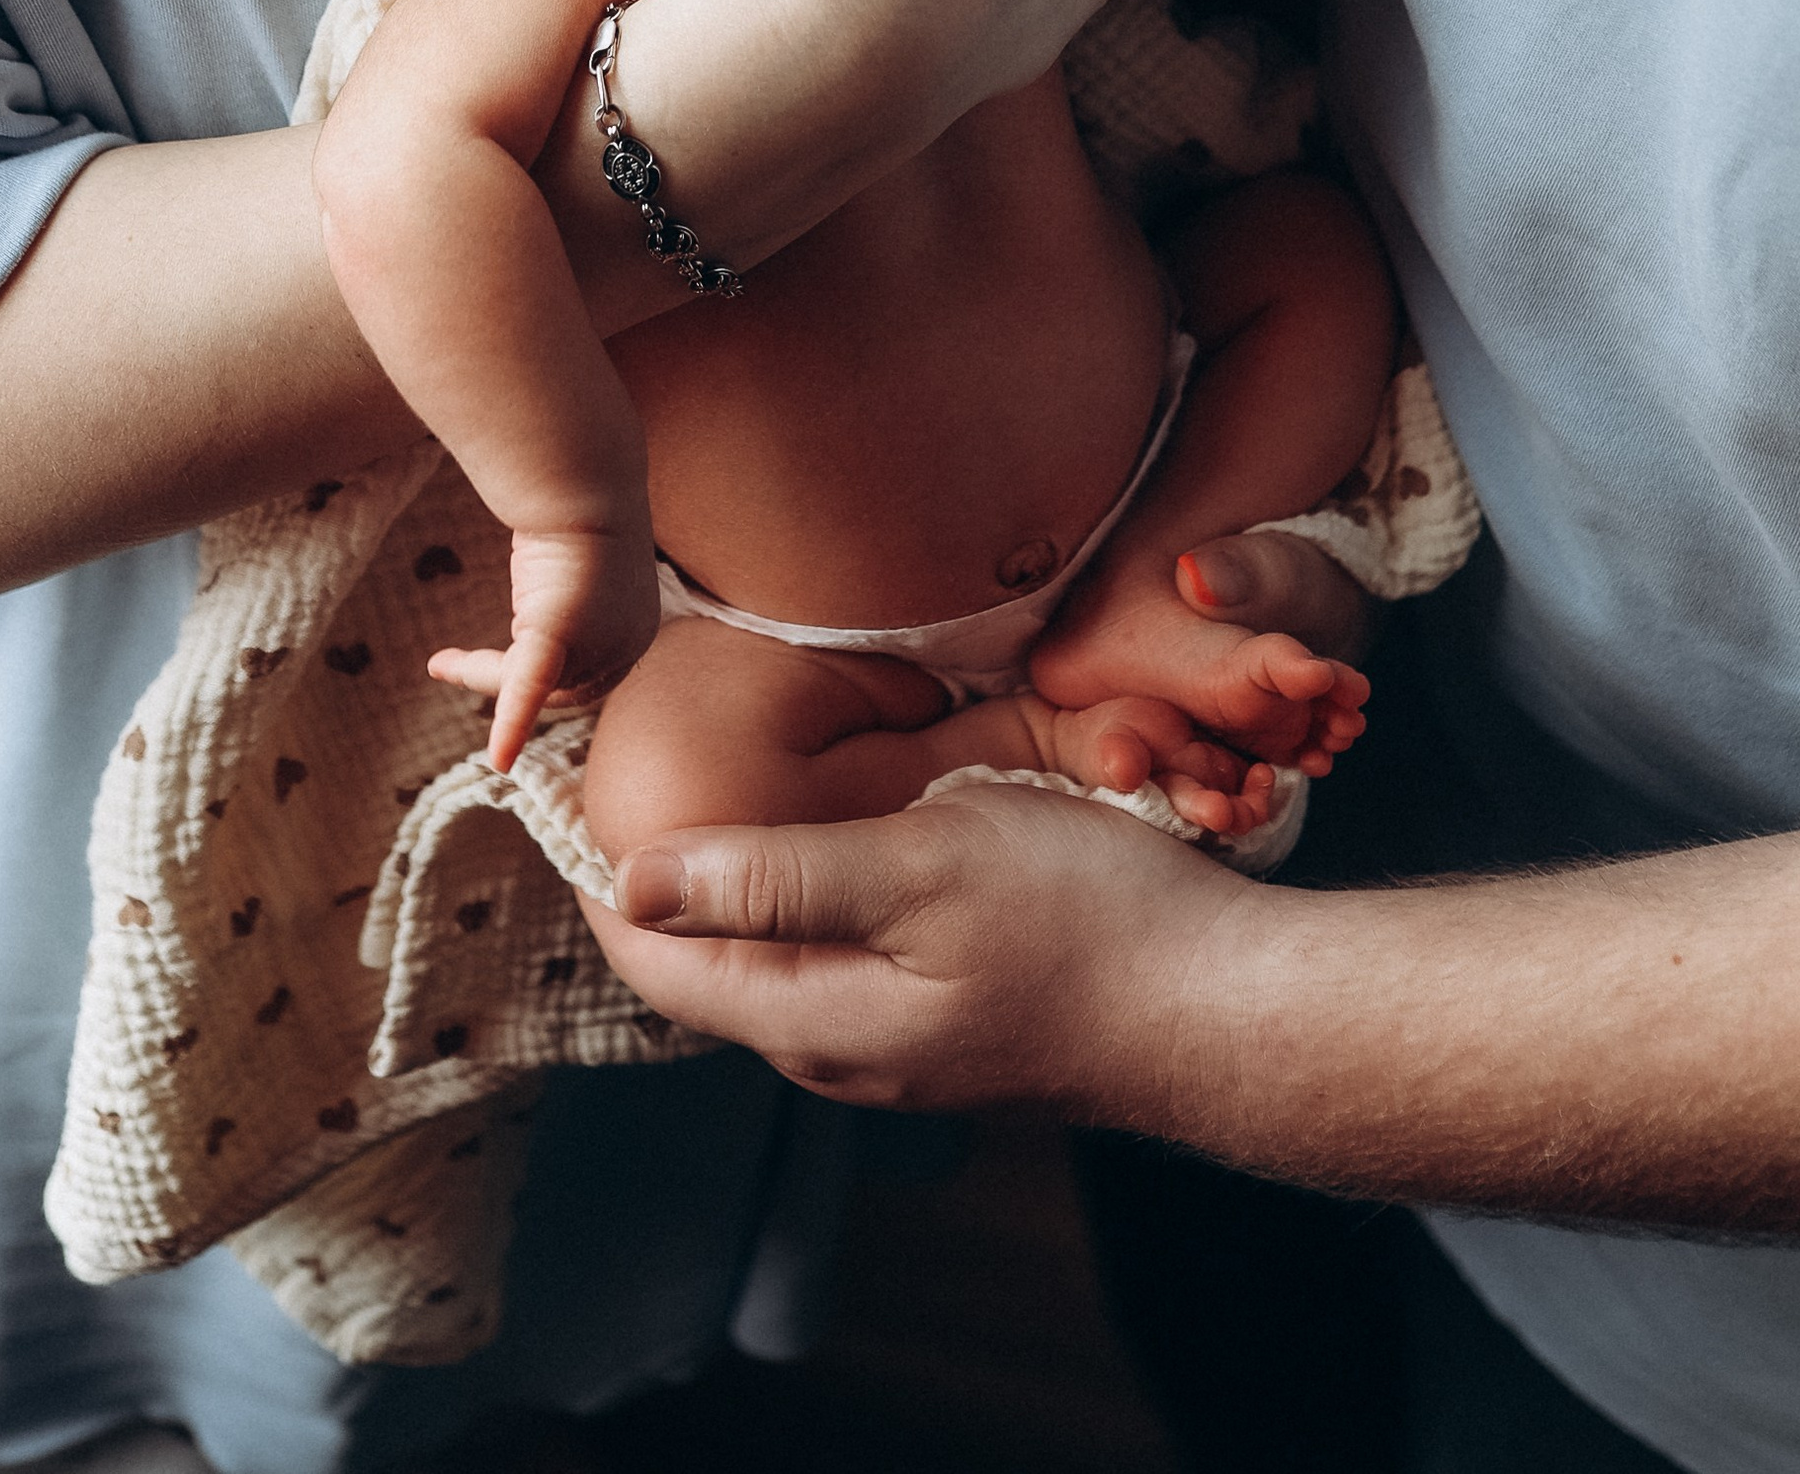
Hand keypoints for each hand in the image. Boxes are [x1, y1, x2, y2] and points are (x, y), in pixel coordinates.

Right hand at [431, 517, 659, 769]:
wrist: (583, 472)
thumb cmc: (578, 508)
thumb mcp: (579, 566)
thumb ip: (571, 598)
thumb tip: (557, 588)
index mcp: (635, 634)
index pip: (577, 676)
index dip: (531, 679)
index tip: (484, 664)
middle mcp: (625, 645)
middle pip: (555, 687)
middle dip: (497, 675)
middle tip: (445, 662)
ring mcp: (597, 641)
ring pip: (533, 684)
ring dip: (484, 674)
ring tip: (442, 662)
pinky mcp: (560, 632)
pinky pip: (531, 686)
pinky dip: (513, 723)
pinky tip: (497, 759)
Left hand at [585, 784, 1251, 1114]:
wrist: (1224, 1008)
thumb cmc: (1084, 925)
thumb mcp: (921, 870)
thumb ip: (777, 875)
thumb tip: (634, 876)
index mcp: (812, 1018)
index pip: (652, 955)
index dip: (604, 865)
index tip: (574, 771)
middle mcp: (839, 1049)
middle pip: (711, 957)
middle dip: (673, 867)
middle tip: (645, 751)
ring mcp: (900, 1042)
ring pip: (785, 949)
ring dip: (754, 873)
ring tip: (734, 774)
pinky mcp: (953, 1019)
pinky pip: (852, 950)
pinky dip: (825, 884)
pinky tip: (854, 821)